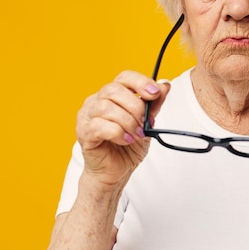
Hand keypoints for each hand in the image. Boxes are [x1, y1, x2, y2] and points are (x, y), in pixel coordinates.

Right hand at [76, 70, 170, 187]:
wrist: (115, 172)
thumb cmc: (127, 146)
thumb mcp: (146, 123)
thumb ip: (154, 104)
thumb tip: (165, 86)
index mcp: (111, 95)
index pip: (124, 77)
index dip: (140, 82)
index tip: (155, 93)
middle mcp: (95, 101)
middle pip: (114, 90)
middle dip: (136, 106)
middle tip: (145, 122)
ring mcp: (86, 117)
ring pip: (106, 108)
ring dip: (128, 121)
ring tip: (137, 134)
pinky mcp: (84, 133)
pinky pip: (99, 126)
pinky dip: (118, 132)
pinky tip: (126, 140)